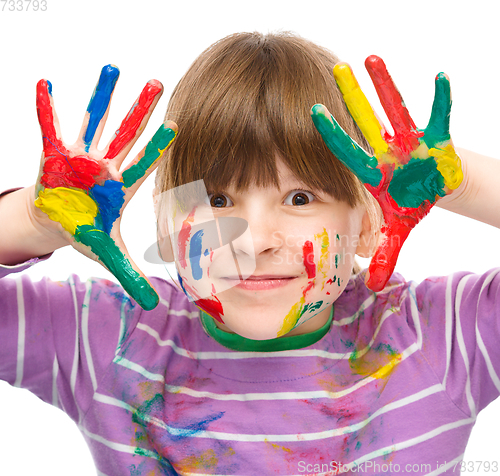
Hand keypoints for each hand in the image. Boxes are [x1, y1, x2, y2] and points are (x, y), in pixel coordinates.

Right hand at [34, 65, 176, 309]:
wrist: (56, 220)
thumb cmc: (85, 231)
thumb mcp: (107, 252)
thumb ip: (130, 274)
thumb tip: (152, 303)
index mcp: (120, 187)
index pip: (144, 164)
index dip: (159, 147)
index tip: (177, 125)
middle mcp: (104, 166)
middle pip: (126, 135)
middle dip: (140, 111)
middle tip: (157, 82)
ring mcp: (80, 157)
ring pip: (94, 123)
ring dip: (102, 97)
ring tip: (114, 68)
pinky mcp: (53, 155)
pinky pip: (49, 128)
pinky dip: (46, 108)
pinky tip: (45, 84)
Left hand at [311, 56, 462, 290]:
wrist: (430, 191)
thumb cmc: (408, 205)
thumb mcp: (395, 231)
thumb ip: (383, 255)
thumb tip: (372, 287)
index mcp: (372, 172)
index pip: (346, 152)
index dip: (331, 134)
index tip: (311, 113)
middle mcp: (386, 152)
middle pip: (365, 122)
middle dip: (352, 98)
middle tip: (336, 69)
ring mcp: (408, 142)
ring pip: (395, 110)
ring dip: (385, 86)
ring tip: (371, 58)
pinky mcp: (434, 139)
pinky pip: (438, 117)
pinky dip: (440, 101)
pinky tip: (440, 79)